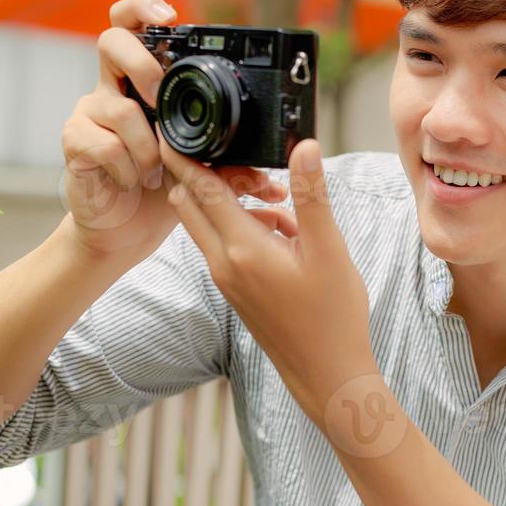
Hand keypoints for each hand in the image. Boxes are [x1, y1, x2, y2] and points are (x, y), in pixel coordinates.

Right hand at [61, 0, 285, 260]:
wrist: (124, 230)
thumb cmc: (163, 189)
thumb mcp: (203, 172)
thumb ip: (233, 166)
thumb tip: (273, 181)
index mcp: (144, 81)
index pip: (133, 24)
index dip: (144, 8)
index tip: (168, 15)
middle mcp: (113, 87)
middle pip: (111, 41)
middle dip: (142, 65)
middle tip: (159, 97)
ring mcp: (90, 111)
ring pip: (116, 104)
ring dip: (146, 143)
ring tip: (156, 171)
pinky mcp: (75, 139)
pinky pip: (103, 143)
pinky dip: (128, 166)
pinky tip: (134, 180)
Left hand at [159, 133, 376, 411]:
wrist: (327, 375)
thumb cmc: (333, 316)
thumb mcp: (329, 250)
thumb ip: (311, 196)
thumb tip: (303, 147)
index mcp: (243, 248)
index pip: (200, 189)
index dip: (184, 157)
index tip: (172, 130)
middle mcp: (224, 263)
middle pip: (191, 203)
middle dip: (203, 173)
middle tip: (233, 157)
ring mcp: (226, 279)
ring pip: (208, 224)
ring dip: (228, 200)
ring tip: (277, 197)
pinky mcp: (235, 291)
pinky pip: (224, 245)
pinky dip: (241, 226)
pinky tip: (285, 231)